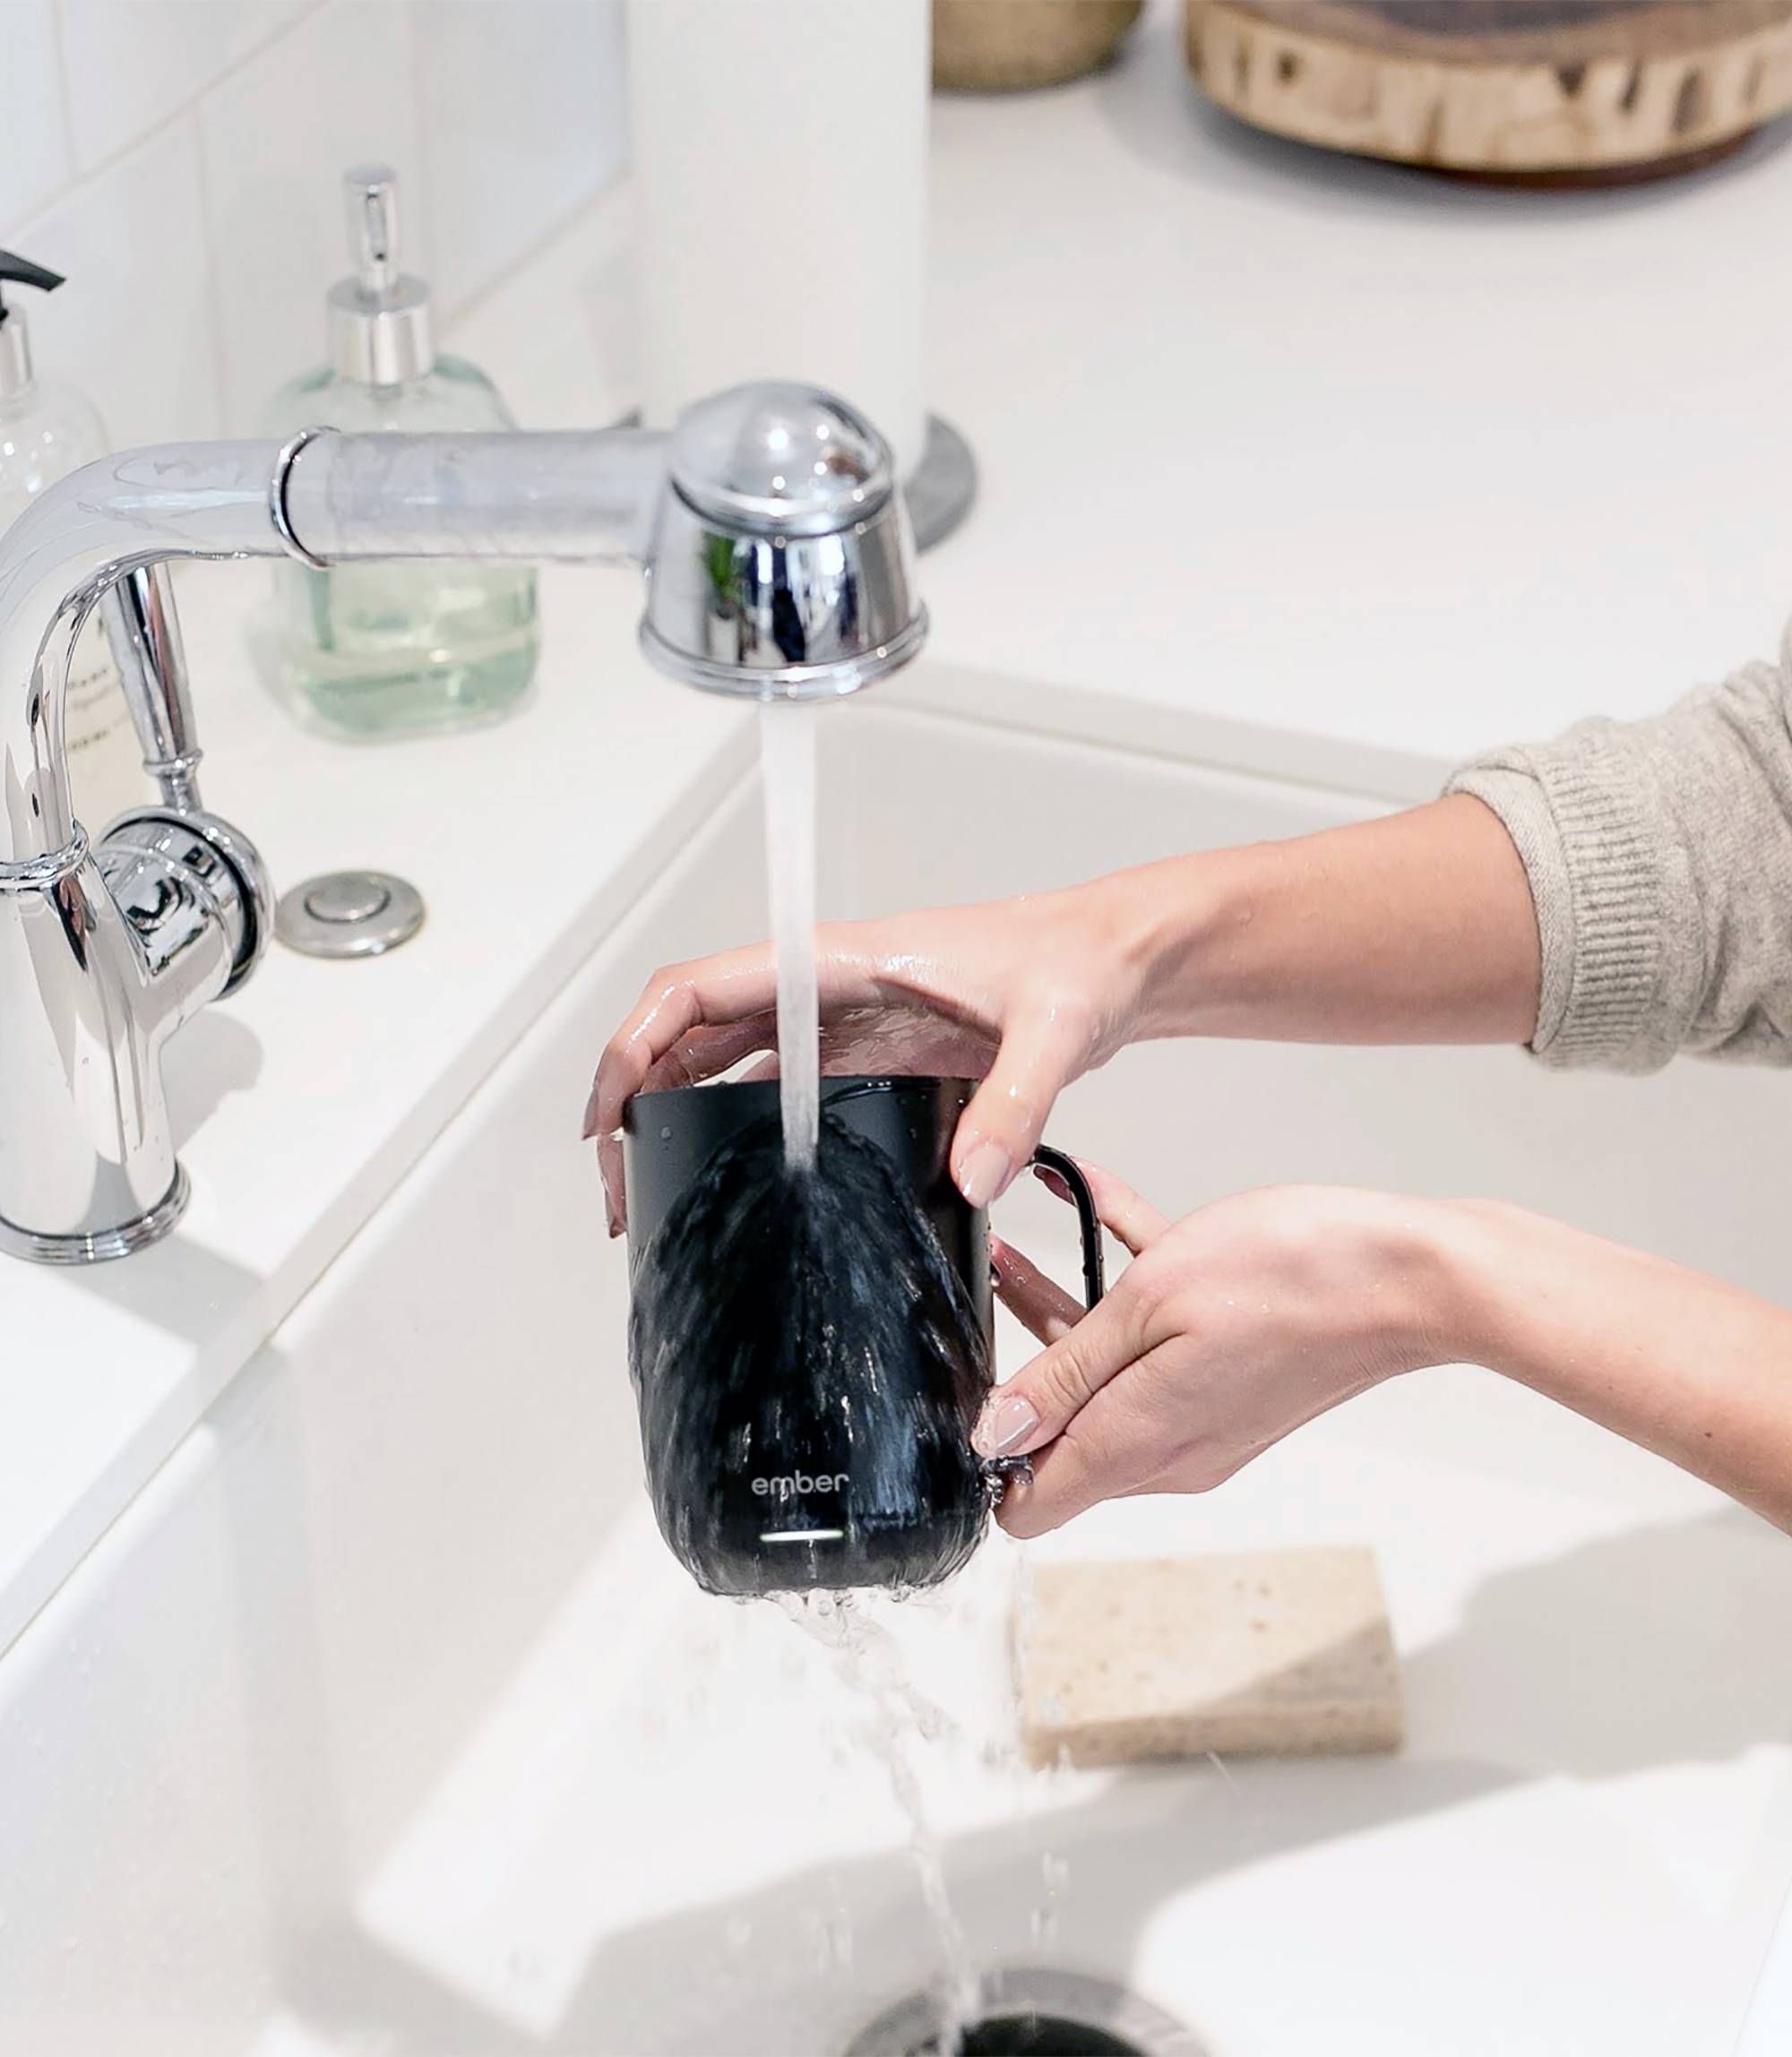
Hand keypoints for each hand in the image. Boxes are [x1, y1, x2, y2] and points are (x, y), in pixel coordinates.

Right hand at [584, 881, 1159, 1232]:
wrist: (1114, 964)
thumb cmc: (1077, 964)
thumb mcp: (1053, 1031)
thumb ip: (1016, 1102)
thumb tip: (975, 1175)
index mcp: (839, 962)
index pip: (700, 988)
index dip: (636, 1043)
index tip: (607, 1112)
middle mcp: (824, 992)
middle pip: (690, 1037)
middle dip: (636, 1102)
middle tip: (619, 1189)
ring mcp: (840, 1029)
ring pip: (721, 1067)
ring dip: (672, 1122)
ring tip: (648, 1199)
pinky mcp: (866, 1063)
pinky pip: (773, 1096)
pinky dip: (729, 1133)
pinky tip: (722, 1186)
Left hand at [979, 1163, 1464, 1535]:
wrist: (1414, 1274)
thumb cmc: (1292, 1278)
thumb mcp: (1149, 1307)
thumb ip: (1065, 1373)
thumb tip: (994, 1435)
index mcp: (1139, 1444)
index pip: (1032, 1505)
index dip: (986, 1463)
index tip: (961, 1391)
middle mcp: (1169, 1449)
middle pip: (1060, 1433)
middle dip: (1011, 1368)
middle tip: (973, 1287)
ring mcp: (1203, 1416)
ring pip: (1103, 1376)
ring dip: (1055, 1311)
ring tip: (1008, 1240)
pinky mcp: (1233, 1379)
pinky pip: (1158, 1338)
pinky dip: (1123, 1283)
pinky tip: (1091, 1198)